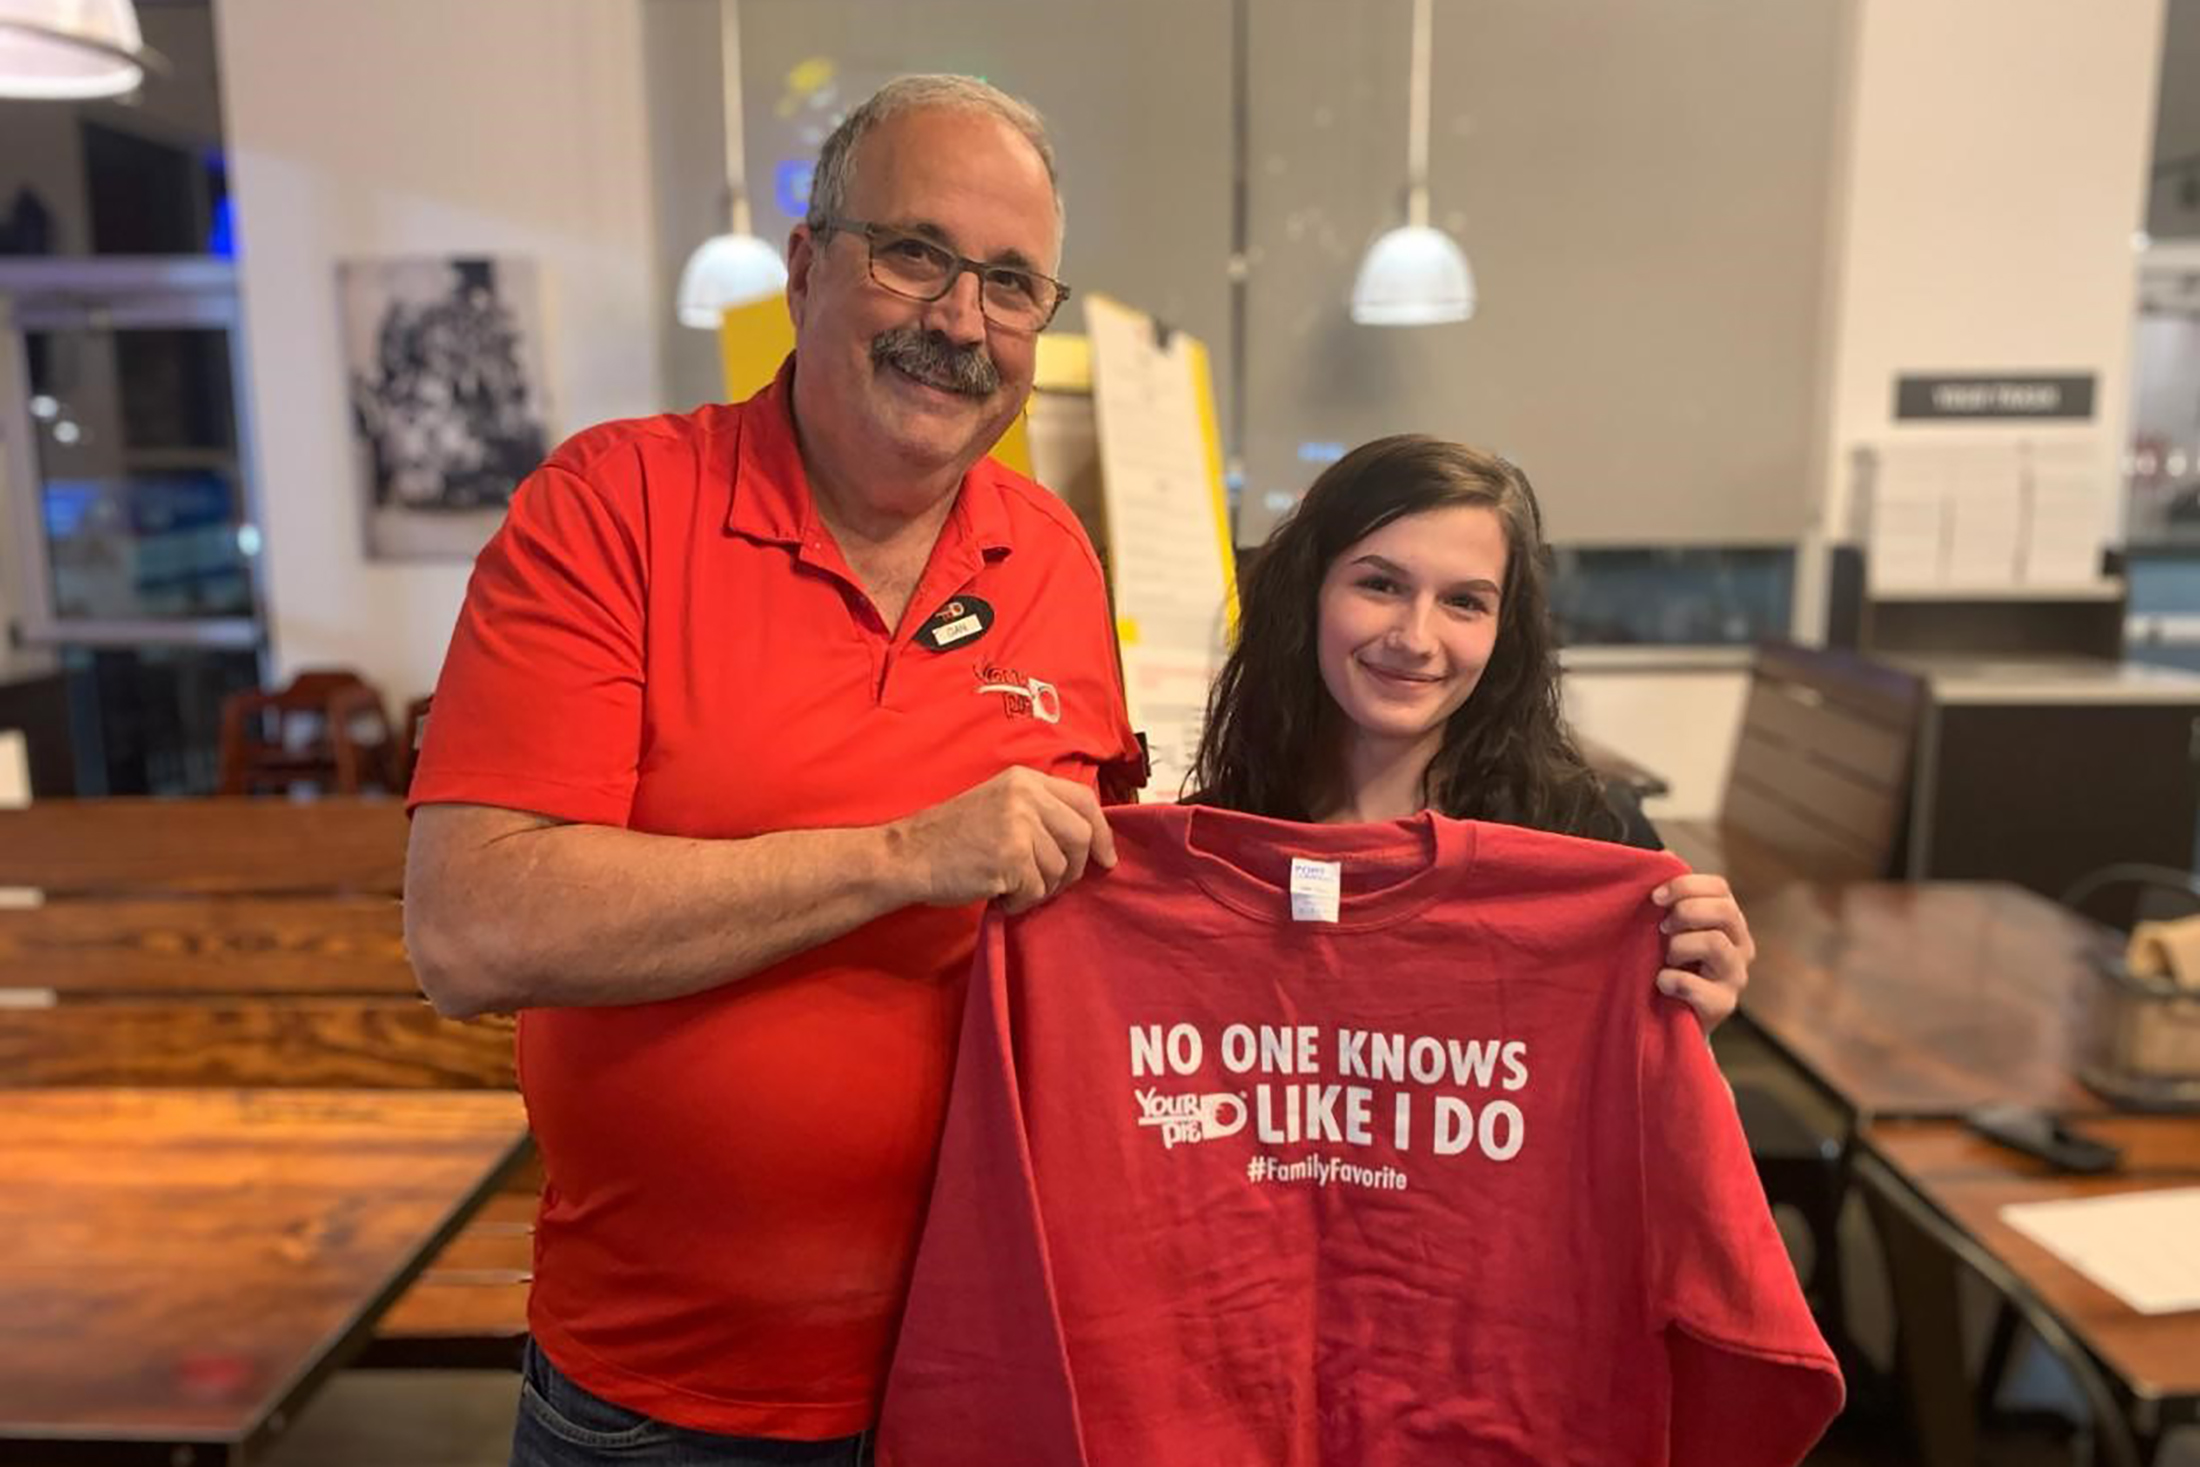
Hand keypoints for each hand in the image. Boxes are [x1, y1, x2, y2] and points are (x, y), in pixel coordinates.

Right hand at [892, 767, 1116, 914]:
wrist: (908, 854)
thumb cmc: (951, 837)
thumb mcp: (999, 805)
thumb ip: (1039, 813)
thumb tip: (1087, 842)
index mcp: (1025, 779)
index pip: (1084, 799)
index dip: (1102, 832)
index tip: (1105, 858)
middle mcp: (1026, 796)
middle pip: (1081, 837)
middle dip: (1073, 869)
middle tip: (1051, 884)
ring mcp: (1019, 826)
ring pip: (1059, 869)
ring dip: (1039, 889)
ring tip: (1008, 886)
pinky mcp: (1010, 858)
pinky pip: (1036, 891)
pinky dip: (1019, 903)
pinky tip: (997, 895)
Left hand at [1650, 874, 1754, 1032]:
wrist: (1668, 1017)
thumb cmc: (1669, 964)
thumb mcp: (1668, 927)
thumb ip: (1670, 895)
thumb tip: (1664, 854)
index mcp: (1728, 920)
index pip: (1720, 887)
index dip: (1686, 885)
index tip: (1655, 896)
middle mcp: (1740, 945)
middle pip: (1724, 910)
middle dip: (1685, 912)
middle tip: (1661, 928)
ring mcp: (1736, 976)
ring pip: (1714, 942)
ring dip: (1678, 946)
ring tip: (1664, 959)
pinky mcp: (1724, 1005)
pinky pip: (1696, 986)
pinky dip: (1671, 980)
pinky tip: (1661, 983)